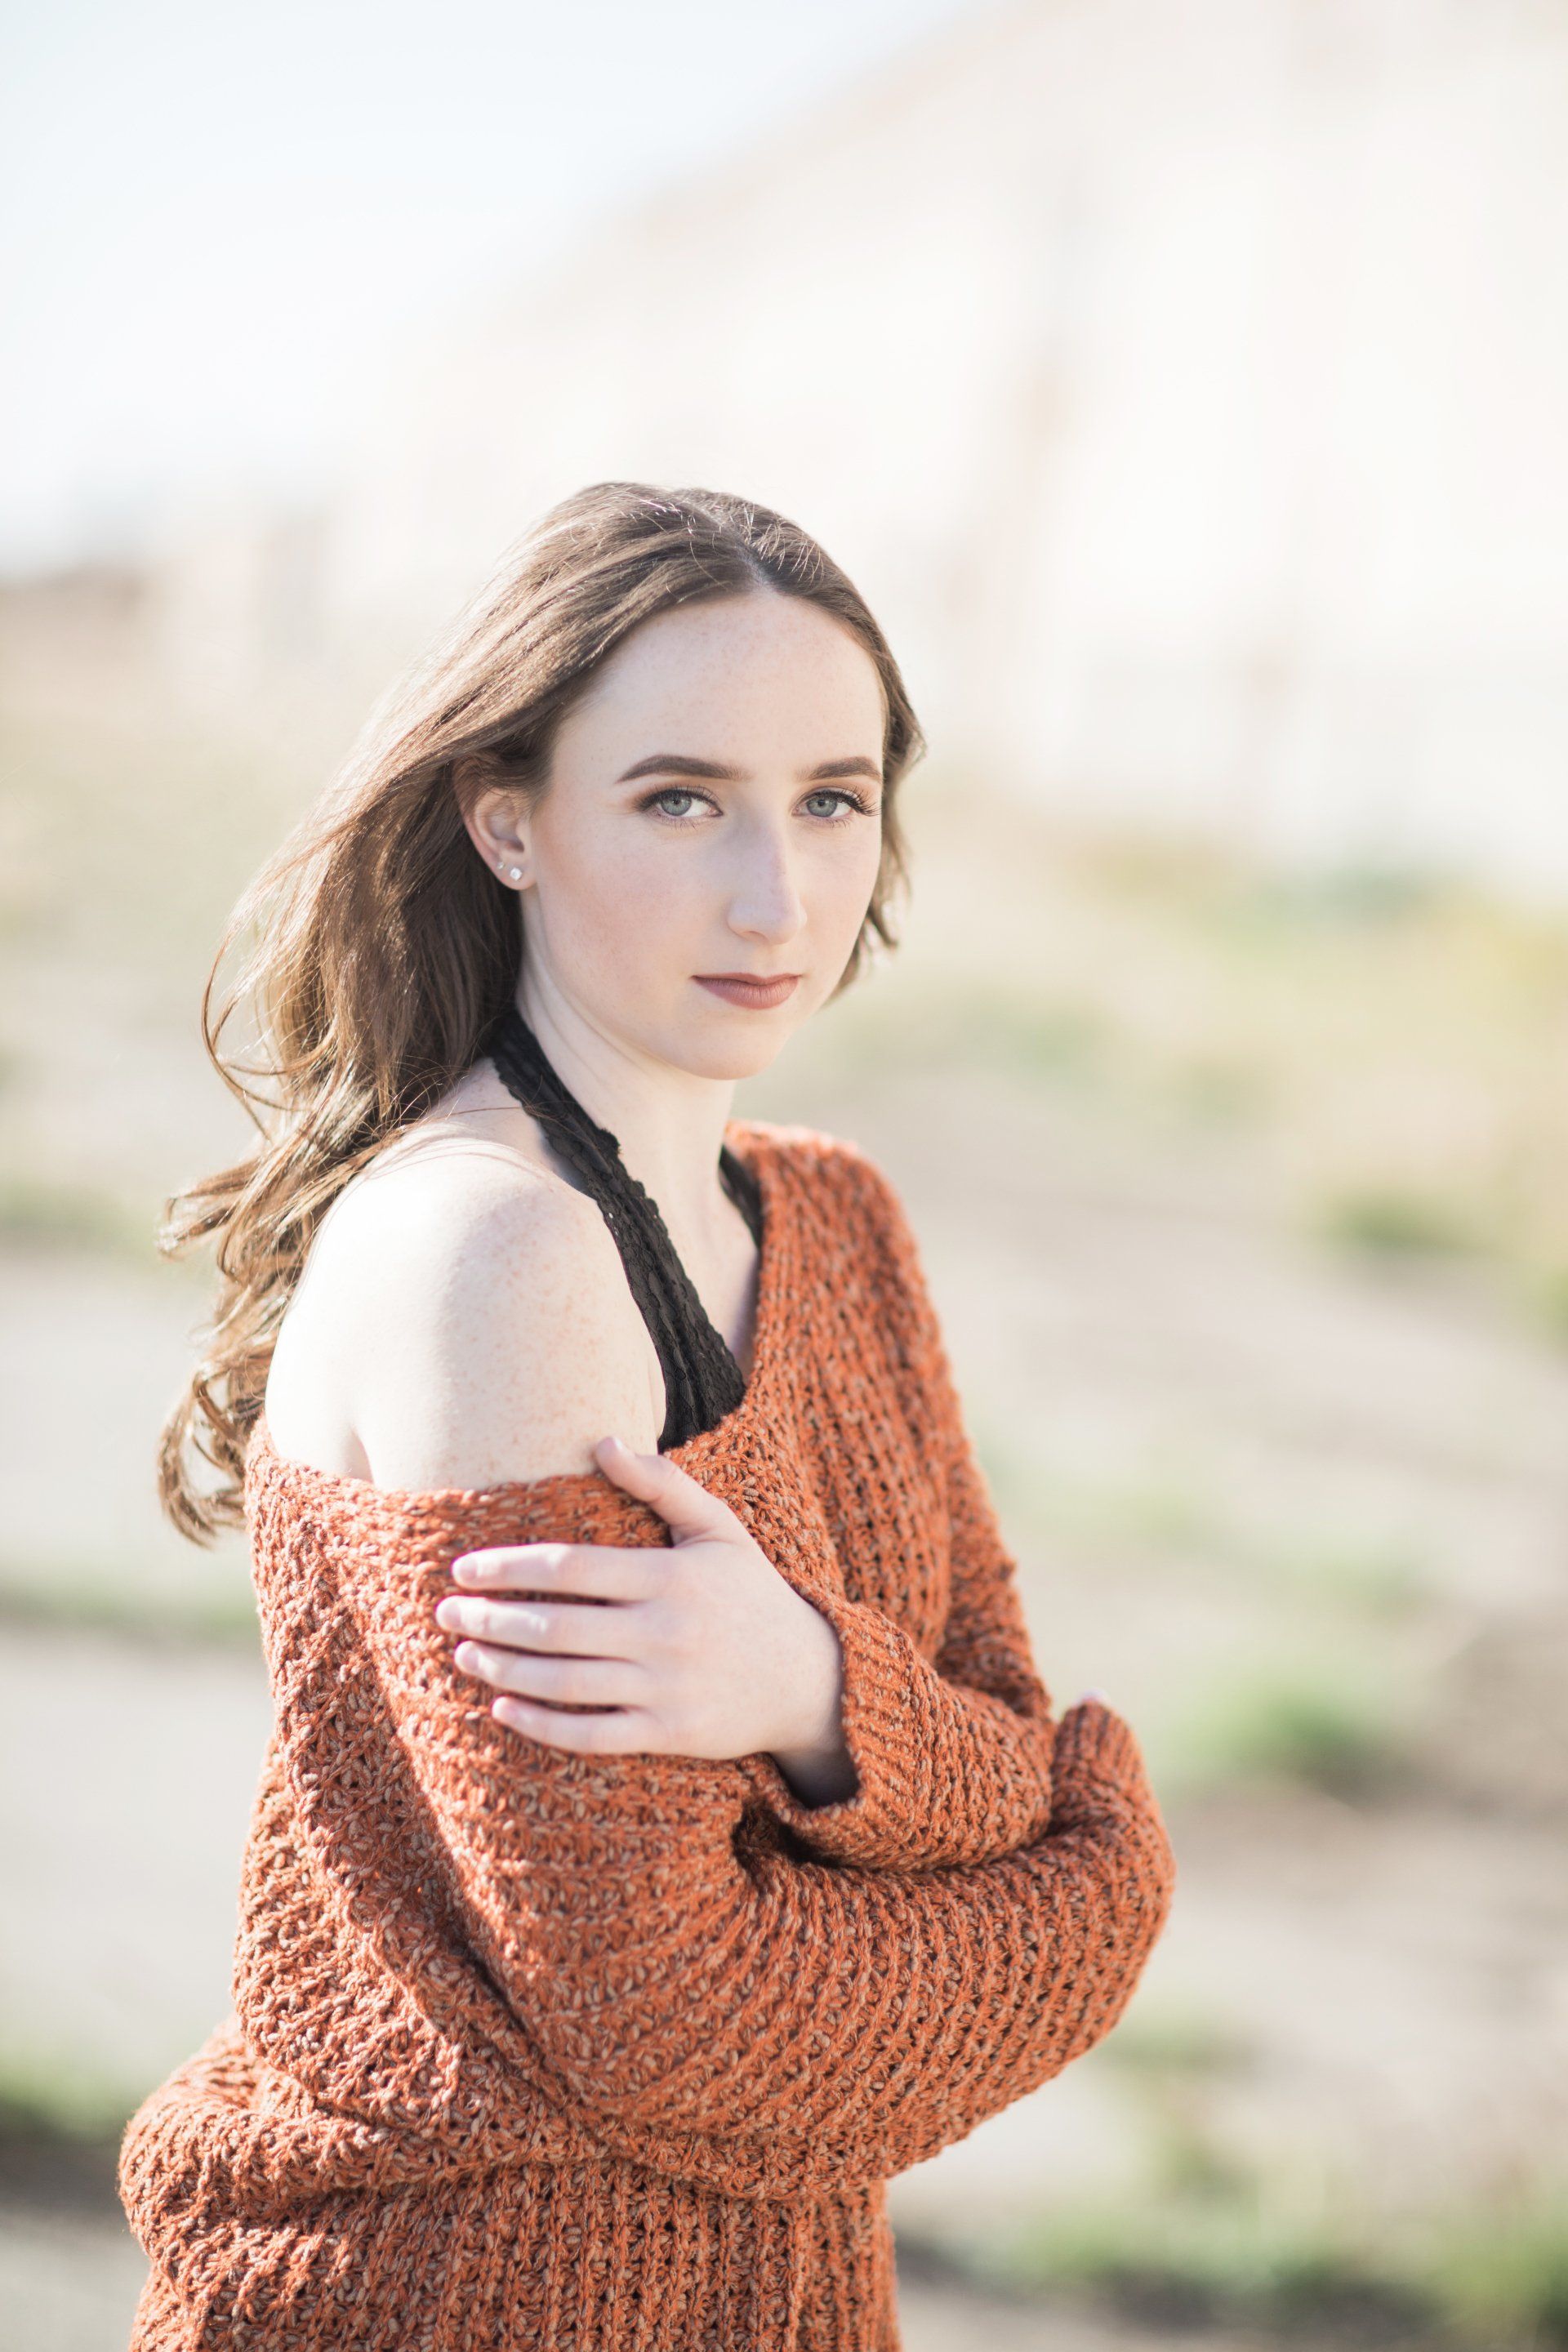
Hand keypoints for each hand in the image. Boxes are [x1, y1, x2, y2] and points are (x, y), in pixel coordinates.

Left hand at [432, 1433, 846, 1763]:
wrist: (808, 1678)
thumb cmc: (750, 1593)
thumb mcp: (718, 1528)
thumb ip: (662, 1483)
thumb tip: (603, 1439)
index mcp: (670, 1576)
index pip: (571, 1568)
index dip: (509, 1568)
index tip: (464, 1567)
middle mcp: (665, 1633)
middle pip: (556, 1627)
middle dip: (490, 1620)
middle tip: (444, 1613)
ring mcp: (666, 1687)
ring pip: (564, 1682)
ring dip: (502, 1670)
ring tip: (463, 1656)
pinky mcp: (668, 1734)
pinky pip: (591, 1734)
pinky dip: (541, 1726)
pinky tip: (502, 1711)